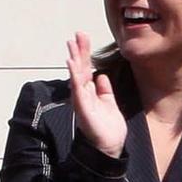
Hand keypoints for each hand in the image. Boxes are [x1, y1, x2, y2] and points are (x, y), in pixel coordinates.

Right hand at [66, 33, 126, 157]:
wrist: (110, 147)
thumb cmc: (108, 128)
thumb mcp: (109, 103)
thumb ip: (104, 90)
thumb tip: (101, 76)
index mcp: (90, 92)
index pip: (86, 68)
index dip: (84, 53)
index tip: (83, 38)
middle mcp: (83, 94)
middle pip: (80, 69)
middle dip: (78, 51)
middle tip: (77, 34)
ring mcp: (82, 100)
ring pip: (76, 76)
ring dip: (74, 59)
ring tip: (71, 44)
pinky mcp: (83, 108)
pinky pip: (78, 89)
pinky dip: (74, 76)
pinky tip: (72, 64)